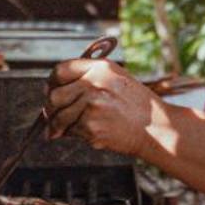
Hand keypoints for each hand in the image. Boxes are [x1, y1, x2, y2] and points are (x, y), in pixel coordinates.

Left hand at [45, 57, 160, 156]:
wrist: (156, 127)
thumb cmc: (137, 105)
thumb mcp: (117, 79)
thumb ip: (89, 79)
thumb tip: (55, 90)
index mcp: (100, 68)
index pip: (61, 70)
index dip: (51, 82)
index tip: (49, 90)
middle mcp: (94, 84)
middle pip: (54, 95)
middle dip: (50, 109)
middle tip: (51, 116)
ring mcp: (92, 106)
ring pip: (60, 117)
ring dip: (57, 126)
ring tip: (59, 131)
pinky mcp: (91, 127)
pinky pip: (71, 132)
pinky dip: (75, 135)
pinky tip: (90, 134)